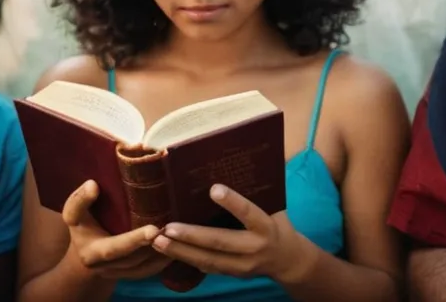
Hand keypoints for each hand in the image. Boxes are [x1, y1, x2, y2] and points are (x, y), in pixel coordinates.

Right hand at [63, 180, 171, 279]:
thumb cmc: (83, 224)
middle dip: (154, 244)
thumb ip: (80, 200)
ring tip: (178, 234)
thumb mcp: (75, 213)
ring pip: (144, 266)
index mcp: (92, 252)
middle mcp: (105, 267)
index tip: (153, 230)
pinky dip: (163, 260)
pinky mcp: (129, 275)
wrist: (85, 251)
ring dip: (162, 252)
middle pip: (134, 258)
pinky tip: (176, 246)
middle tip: (172, 229)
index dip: (134, 240)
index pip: (114, 248)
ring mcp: (118, 274)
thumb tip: (92, 185)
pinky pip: (149, 271)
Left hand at [152, 184, 304, 281]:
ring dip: (180, 251)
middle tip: (167, 228)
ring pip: (208, 259)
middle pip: (219, 242)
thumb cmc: (277, 225)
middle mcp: (254, 247)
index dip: (232, 202)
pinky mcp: (233, 274)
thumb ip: (255, 196)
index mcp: (266, 226)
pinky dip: (186, 260)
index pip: (248, 212)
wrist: (287, 260)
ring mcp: (243, 265)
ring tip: (158, 242)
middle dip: (191, 236)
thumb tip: (229, 171)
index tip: (212, 188)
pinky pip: (207, 267)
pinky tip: (168, 253)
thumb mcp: (274, 209)